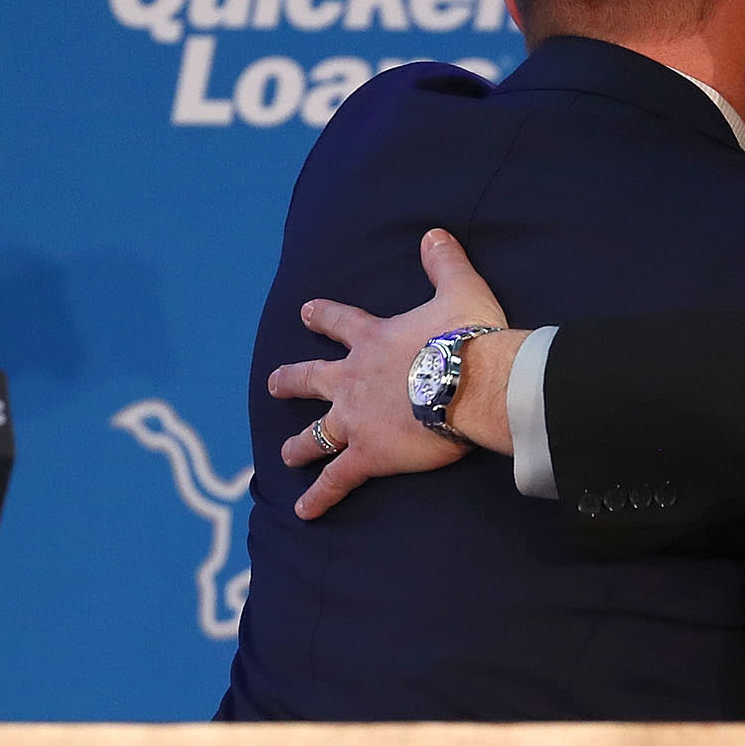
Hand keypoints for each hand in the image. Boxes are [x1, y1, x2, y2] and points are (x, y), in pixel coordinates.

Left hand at [272, 228, 518, 518]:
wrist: (470, 384)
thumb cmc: (466, 337)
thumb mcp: (459, 289)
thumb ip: (443, 262)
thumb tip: (435, 233)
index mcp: (373, 341)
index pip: (340, 323)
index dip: (322, 316)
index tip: (305, 311)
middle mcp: (353, 380)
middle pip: (313, 379)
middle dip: (292, 380)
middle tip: (274, 382)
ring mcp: (355, 420)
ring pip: (317, 434)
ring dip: (299, 444)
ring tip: (284, 454)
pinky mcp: (367, 454)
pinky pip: (337, 479)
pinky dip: (320, 496)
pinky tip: (304, 512)